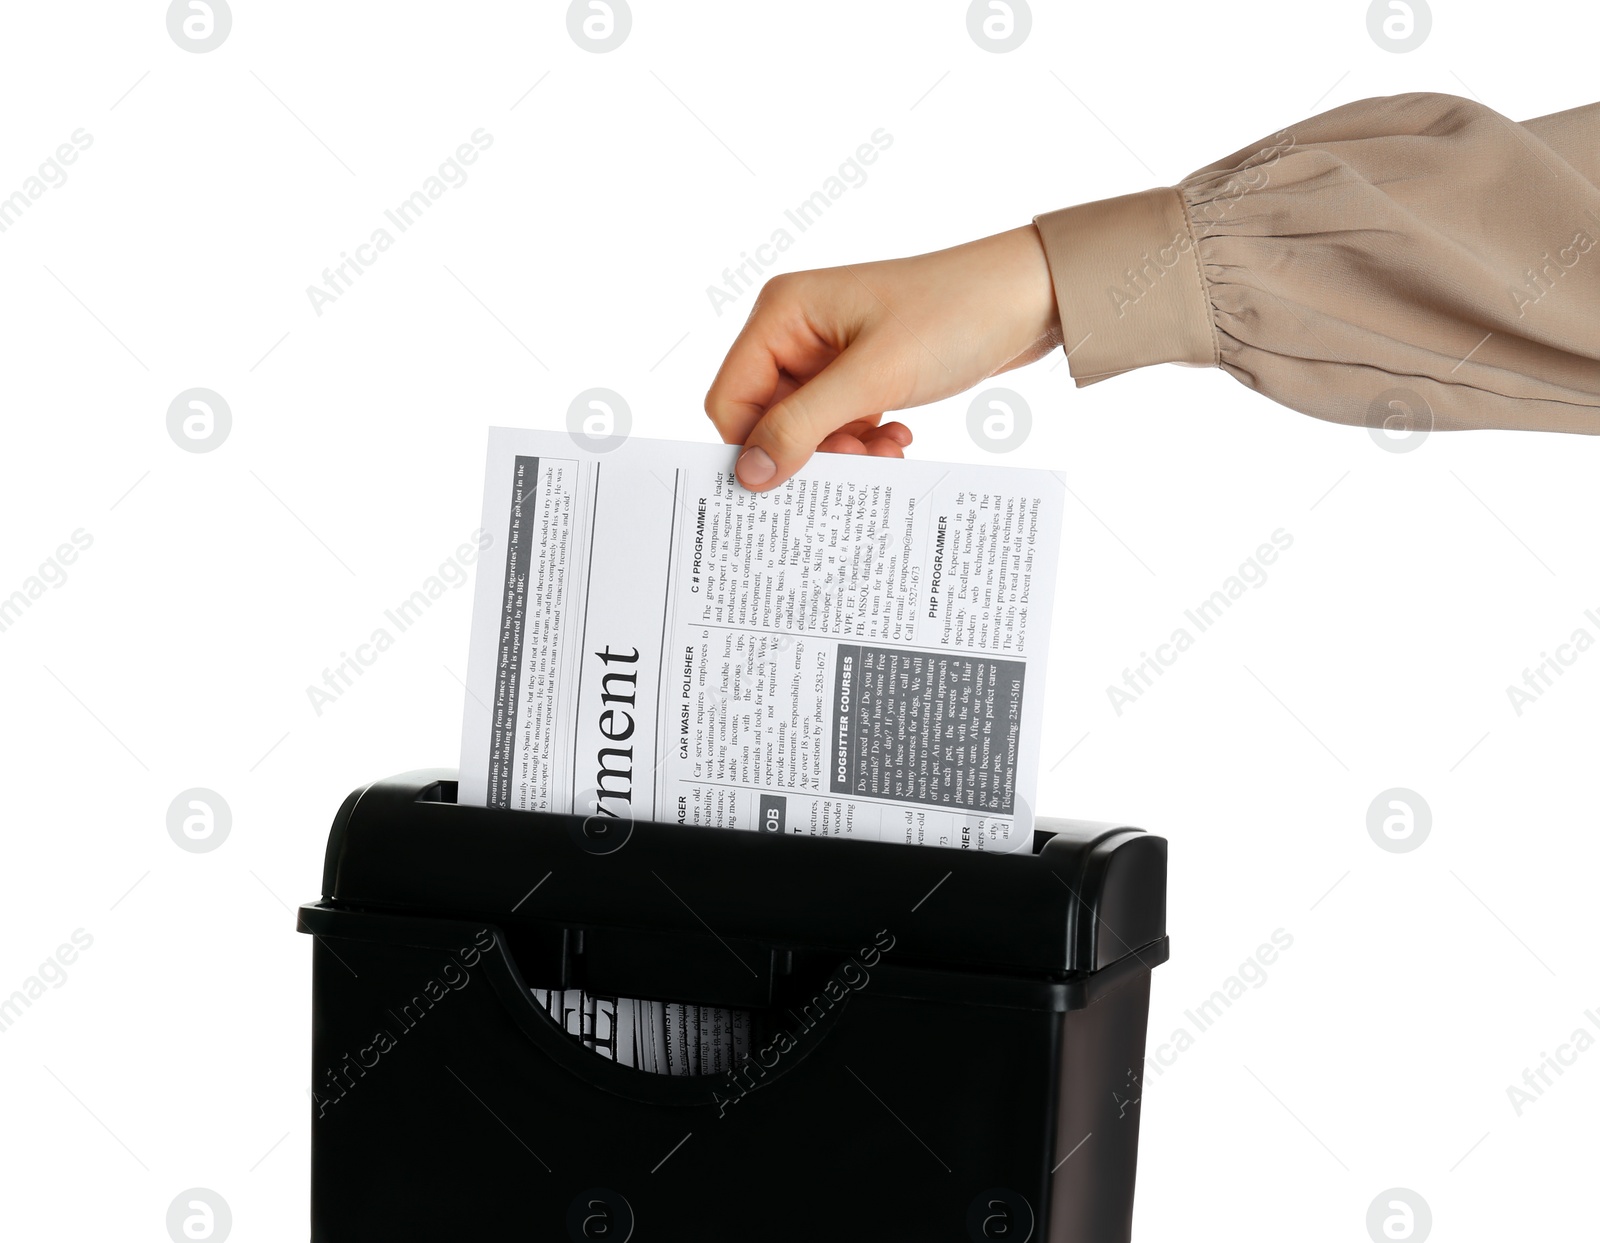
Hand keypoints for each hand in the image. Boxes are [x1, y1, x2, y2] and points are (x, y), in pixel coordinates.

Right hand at [704, 224, 1061, 489]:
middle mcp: (797, 329)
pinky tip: (898, 437)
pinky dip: (863, 442)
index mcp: (783, 313)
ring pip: (806, 428)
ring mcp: (829, 352)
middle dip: (809, 452)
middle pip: (768, 418)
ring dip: (842, 452)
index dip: (753, 445)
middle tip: (856, 464)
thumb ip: (802, 426)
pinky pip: (840, 424)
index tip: (790, 483)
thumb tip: (747, 474)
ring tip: (887, 452)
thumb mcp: (874, 377)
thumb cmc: (955, 315)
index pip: (731, 399)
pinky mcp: (862, 371)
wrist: (1029, 297)